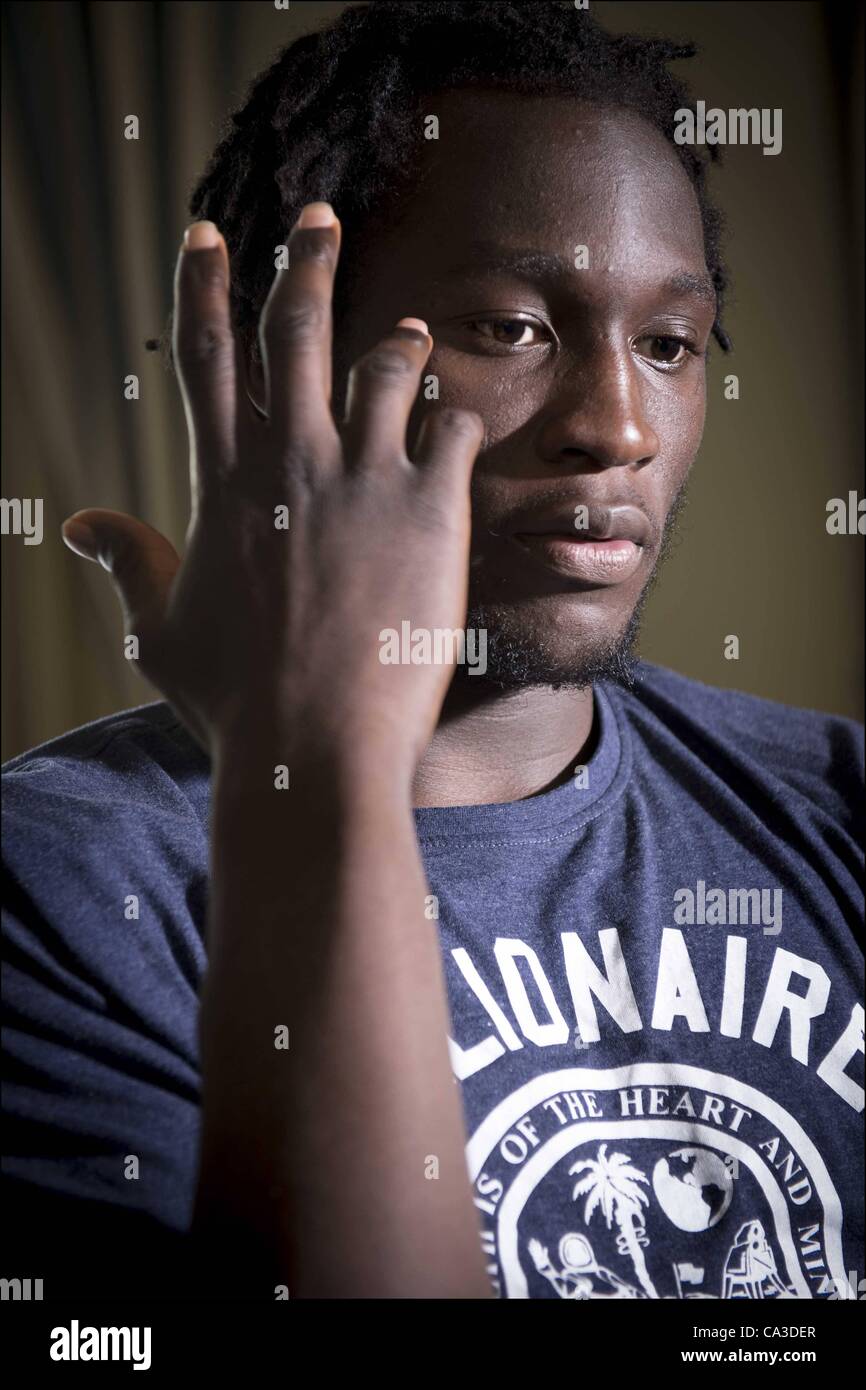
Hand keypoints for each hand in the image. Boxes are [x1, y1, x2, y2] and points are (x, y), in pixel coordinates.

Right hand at [62, 205, 483, 775]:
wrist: (318, 747)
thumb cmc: (236, 700)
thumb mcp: (161, 630)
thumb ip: (129, 565)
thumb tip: (86, 528)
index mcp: (224, 481)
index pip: (204, 356)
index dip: (202, 284)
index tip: (206, 233)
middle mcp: (292, 459)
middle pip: (296, 328)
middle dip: (308, 260)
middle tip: (321, 217)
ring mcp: (365, 477)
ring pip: (386, 365)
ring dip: (398, 339)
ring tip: (412, 330)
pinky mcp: (431, 508)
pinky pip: (453, 426)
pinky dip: (455, 415)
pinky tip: (456, 422)